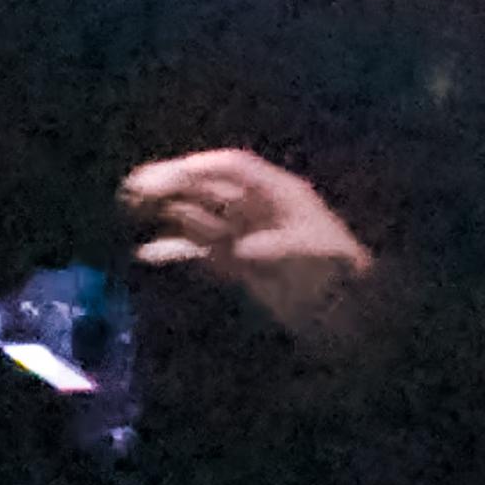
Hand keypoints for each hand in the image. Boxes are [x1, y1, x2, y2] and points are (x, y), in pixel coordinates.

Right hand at [118, 148, 376, 354]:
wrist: (354, 317)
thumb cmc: (342, 277)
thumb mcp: (319, 258)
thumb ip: (281, 250)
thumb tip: (245, 248)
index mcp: (281, 195)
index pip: (235, 168)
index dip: (202, 167)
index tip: (169, 175)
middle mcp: (260, 210)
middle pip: (210, 188)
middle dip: (174, 184)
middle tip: (134, 188)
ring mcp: (248, 237)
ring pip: (200, 216)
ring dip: (168, 211)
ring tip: (131, 206)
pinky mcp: (240, 267)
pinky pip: (201, 252)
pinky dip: (175, 250)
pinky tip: (148, 253)